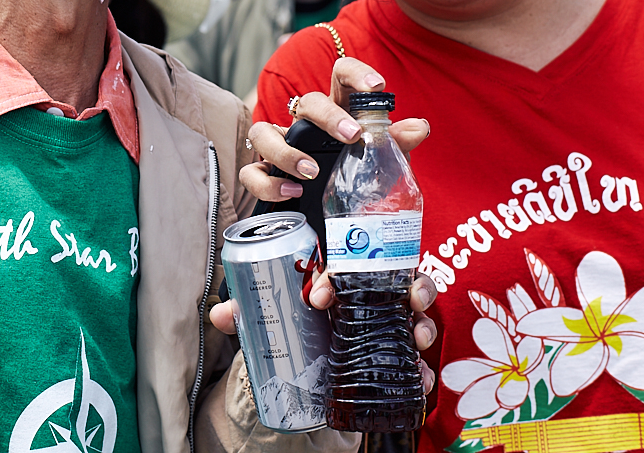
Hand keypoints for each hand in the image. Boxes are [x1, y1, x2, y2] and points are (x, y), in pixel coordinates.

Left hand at [209, 273, 440, 393]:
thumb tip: (219, 313)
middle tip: (408, 300)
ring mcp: (389, 314)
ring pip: (416, 307)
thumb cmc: (294, 318)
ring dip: (424, 318)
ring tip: (421, 335)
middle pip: (396, 277)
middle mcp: (370, 288)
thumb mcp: (271, 314)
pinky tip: (422, 376)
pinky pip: (416, 351)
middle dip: (408, 285)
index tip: (317, 298)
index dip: (331, 279)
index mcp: (337, 274)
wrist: (306, 355)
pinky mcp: (397, 344)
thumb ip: (246, 310)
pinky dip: (423, 364)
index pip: (340, 266)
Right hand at [242, 55, 429, 201]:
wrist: (337, 215)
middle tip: (352, 136)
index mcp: (338, 111)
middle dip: (328, 116)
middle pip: (306, 102)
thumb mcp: (381, 160)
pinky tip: (292, 192)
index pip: (340, 76)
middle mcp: (306, 123)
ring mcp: (281, 146)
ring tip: (311, 171)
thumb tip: (419, 127)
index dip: (356, 73)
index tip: (377, 86)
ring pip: (262, 130)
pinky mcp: (265, 174)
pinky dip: (268, 183)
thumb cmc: (358, 176)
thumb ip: (397, 144)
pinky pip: (251, 172)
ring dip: (286, 150)